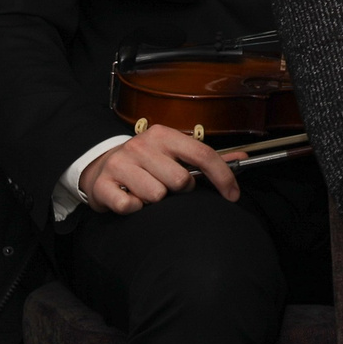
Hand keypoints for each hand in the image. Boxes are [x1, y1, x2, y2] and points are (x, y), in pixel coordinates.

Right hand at [78, 124, 239, 213]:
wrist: (100, 167)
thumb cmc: (145, 163)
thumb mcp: (174, 153)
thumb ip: (206, 158)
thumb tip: (243, 157)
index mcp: (163, 135)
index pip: (203, 154)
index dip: (222, 176)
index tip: (233, 195)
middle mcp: (141, 146)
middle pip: (180, 181)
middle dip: (179, 189)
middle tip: (166, 185)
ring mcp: (120, 164)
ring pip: (157, 195)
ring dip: (155, 199)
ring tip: (146, 190)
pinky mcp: (102, 185)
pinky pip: (131, 206)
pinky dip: (134, 208)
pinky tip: (130, 198)